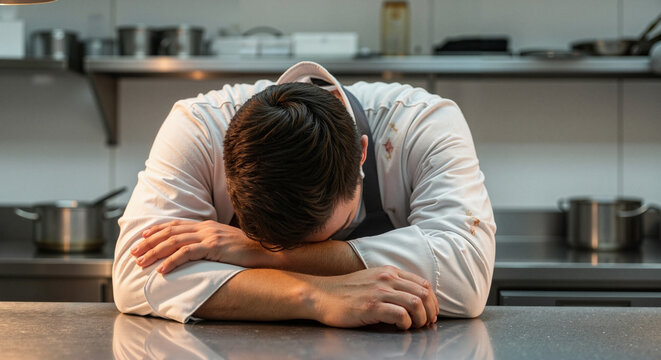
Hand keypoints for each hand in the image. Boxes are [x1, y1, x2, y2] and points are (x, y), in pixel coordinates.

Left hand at [130, 220, 270, 272]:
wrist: (264, 249)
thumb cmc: (246, 249)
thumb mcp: (224, 242)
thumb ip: (209, 243)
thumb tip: (195, 251)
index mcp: (206, 225)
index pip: (175, 225)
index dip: (157, 230)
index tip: (142, 237)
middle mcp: (205, 228)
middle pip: (170, 232)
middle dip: (149, 242)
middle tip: (134, 253)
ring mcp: (209, 236)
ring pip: (174, 242)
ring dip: (155, 253)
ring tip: (142, 263)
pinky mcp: (214, 246)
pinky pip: (187, 253)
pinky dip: (172, 261)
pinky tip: (162, 269)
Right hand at [310, 265, 438, 329]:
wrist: (321, 295)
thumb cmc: (344, 292)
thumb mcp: (371, 280)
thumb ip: (390, 284)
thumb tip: (411, 298)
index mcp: (389, 272)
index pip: (423, 283)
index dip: (432, 301)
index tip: (430, 313)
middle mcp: (387, 278)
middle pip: (424, 293)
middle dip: (430, 311)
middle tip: (426, 323)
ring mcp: (379, 292)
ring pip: (416, 303)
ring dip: (421, 318)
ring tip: (414, 326)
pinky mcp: (372, 306)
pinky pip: (401, 315)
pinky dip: (406, 323)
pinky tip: (400, 327)